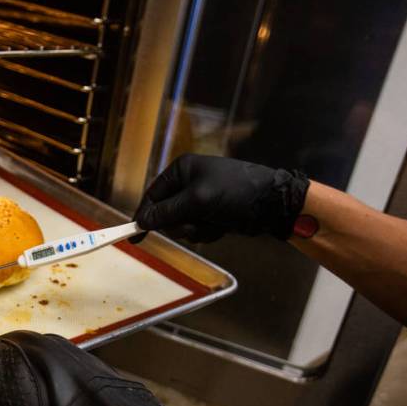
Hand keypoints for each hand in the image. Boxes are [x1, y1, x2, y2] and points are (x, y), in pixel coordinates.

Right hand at [132, 154, 309, 242]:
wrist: (272, 204)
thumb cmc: (235, 192)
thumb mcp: (197, 201)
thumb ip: (167, 212)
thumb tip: (141, 221)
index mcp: (182, 170)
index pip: (152, 195)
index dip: (144, 215)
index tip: (134, 235)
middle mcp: (188, 183)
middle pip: (165, 214)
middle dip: (179, 223)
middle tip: (192, 224)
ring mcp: (200, 200)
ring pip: (181, 226)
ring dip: (195, 230)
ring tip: (213, 223)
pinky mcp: (211, 215)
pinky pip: (196, 230)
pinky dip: (207, 232)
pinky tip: (222, 226)